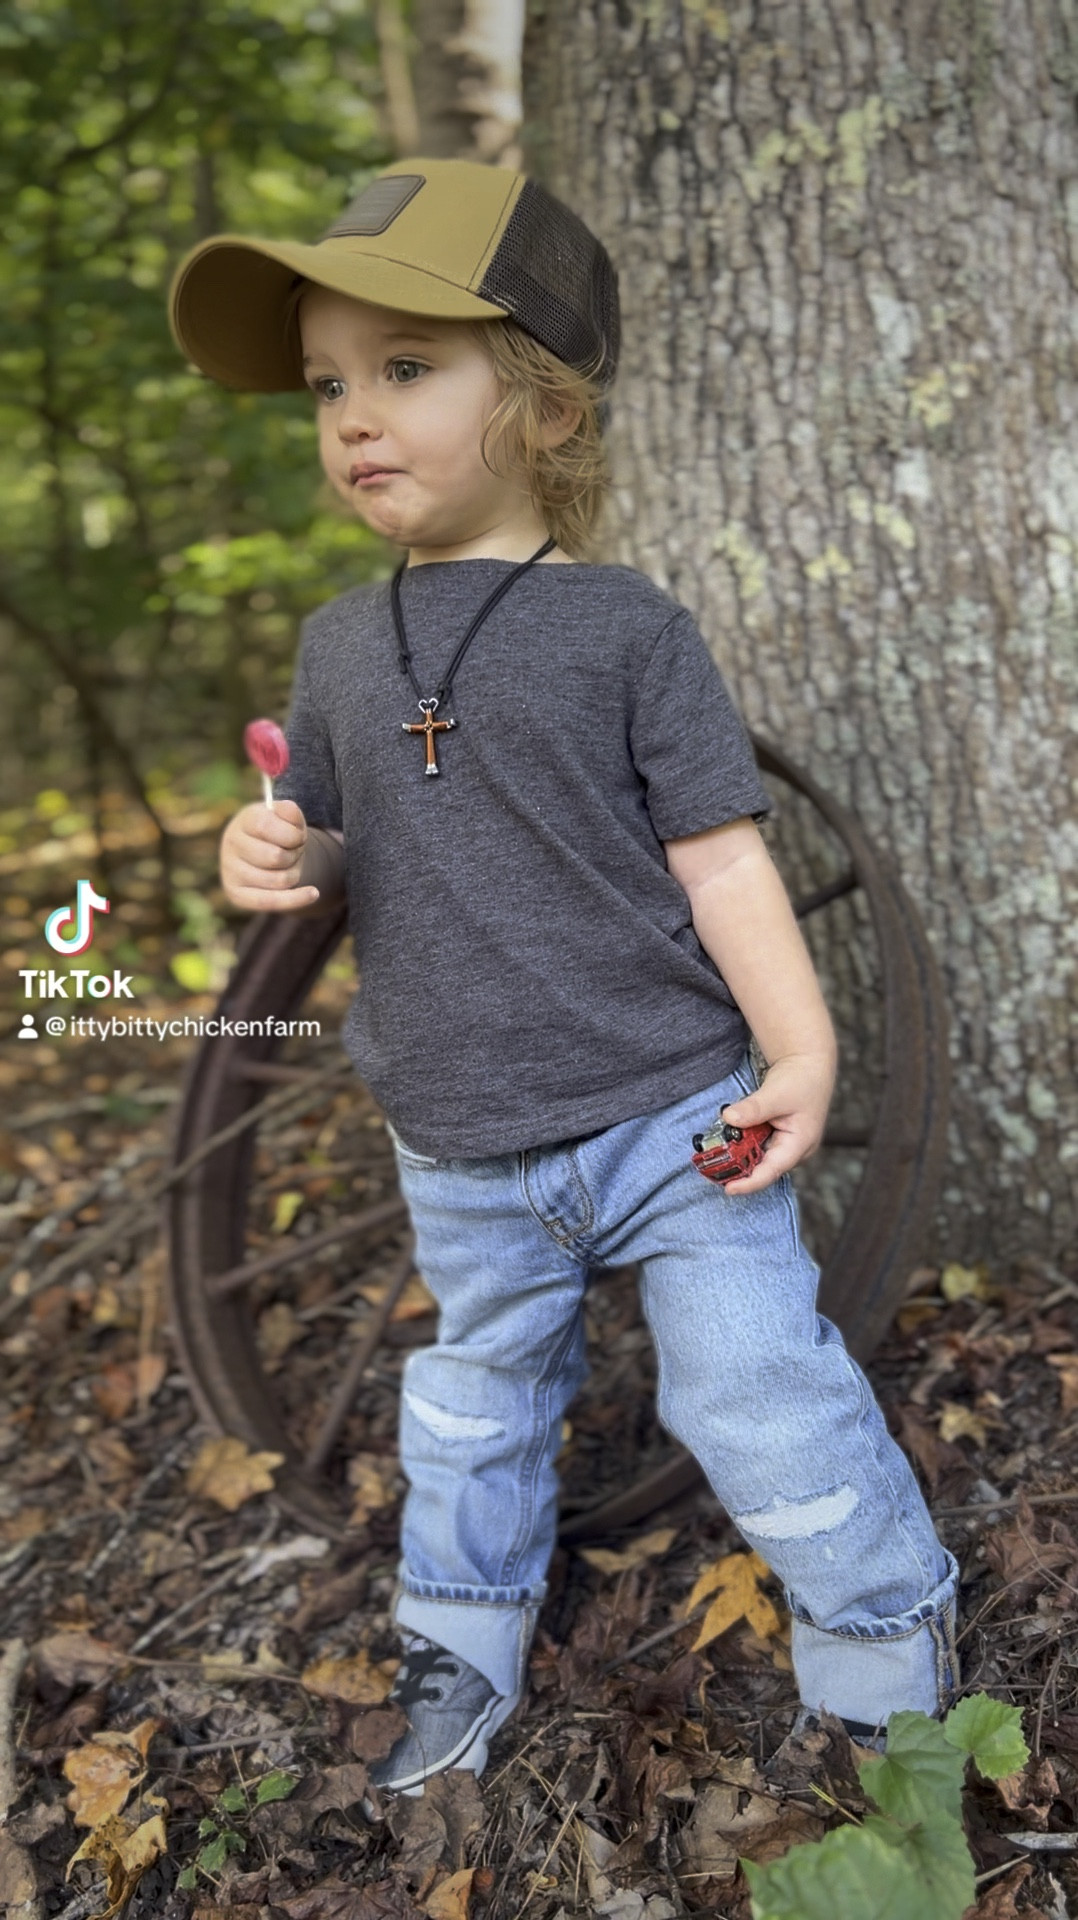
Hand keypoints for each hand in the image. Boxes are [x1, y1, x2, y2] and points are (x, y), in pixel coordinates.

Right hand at [219, 800, 320, 912]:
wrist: (262, 853)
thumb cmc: (278, 833)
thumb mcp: (286, 818)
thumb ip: (291, 812)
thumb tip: (291, 809)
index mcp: (243, 820)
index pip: (266, 826)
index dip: (292, 834)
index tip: (300, 836)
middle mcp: (231, 844)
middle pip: (275, 857)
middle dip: (295, 855)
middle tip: (294, 851)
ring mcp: (230, 871)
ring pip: (278, 880)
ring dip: (294, 874)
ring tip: (288, 866)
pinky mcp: (236, 894)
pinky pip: (270, 902)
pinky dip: (296, 899)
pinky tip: (313, 894)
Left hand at [717, 1052, 835, 1195]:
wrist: (808, 1065)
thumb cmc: (802, 1079)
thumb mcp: (776, 1093)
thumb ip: (753, 1108)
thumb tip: (729, 1118)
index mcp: (800, 1144)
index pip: (772, 1171)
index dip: (750, 1183)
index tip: (729, 1189)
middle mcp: (793, 1150)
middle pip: (762, 1168)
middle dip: (737, 1169)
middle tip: (710, 1170)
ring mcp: (785, 1145)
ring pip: (757, 1157)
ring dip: (737, 1155)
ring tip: (713, 1154)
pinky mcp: (775, 1137)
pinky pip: (755, 1146)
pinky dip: (741, 1143)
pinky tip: (726, 1138)